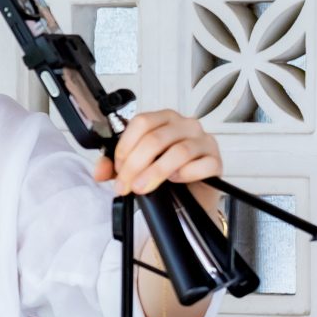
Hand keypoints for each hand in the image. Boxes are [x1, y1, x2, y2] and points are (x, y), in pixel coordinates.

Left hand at [94, 107, 221, 198]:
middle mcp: (185, 125)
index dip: (125, 147)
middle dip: (135, 165)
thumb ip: (116, 166)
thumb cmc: (167, 176)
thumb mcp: (138, 168)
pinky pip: (202, 164)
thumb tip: (99, 171)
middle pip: (156, 138)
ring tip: (142, 187)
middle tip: (126, 185)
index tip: (118, 169)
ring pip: (178, 151)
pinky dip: (186, 174)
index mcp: (164, 119)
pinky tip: (176, 181)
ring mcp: (203, 142)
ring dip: (155, 172)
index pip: (141, 122)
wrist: (192, 197)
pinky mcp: (216, 161)